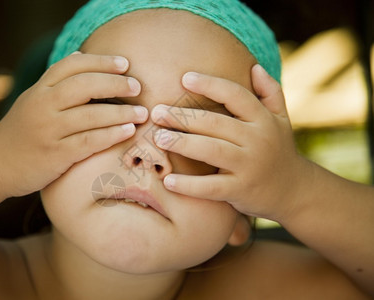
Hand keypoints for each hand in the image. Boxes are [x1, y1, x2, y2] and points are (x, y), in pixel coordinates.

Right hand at [0, 52, 146, 197]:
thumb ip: (57, 81)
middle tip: (137, 87)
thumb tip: (83, 56)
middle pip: (84, 85)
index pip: (72, 65)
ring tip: (142, 112)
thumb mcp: (33, 100)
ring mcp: (48, 130)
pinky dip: (111, 135)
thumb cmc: (22, 131)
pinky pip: (88, 141)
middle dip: (115, 83)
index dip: (101, 62)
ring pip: (90, 115)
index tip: (124, 64)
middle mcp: (42, 105)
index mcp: (39, 89)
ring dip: (121, 112)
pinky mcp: (55, 154)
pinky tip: (128, 131)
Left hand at [151, 65, 310, 220]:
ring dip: (182, 143)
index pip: (235, 95)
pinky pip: (211, 187)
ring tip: (158, 138)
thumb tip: (254, 67)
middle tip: (156, 112)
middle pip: (215, 123)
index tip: (184, 78)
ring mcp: (249, 166)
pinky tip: (167, 180)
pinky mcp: (241, 190)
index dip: (210, 84)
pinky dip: (188, 185)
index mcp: (263, 119)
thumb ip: (270, 92)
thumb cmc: (278, 150)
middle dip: (183, 116)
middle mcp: (257, 139)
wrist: (294, 192)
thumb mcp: (282, 119)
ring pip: (211, 151)